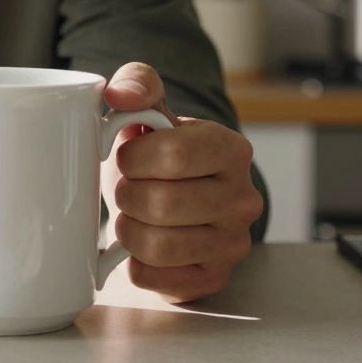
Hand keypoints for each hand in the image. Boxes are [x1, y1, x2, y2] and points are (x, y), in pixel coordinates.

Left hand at [102, 62, 263, 302]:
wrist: (175, 194)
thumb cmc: (158, 151)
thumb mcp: (151, 109)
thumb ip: (137, 84)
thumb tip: (120, 94)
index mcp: (231, 149)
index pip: (172, 155)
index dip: (133, 157)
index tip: (128, 156)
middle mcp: (242, 198)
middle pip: (161, 204)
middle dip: (127, 195)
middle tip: (127, 189)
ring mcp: (232, 243)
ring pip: (158, 246)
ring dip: (128, 230)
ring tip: (132, 215)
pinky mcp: (213, 277)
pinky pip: (155, 278)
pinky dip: (134, 262)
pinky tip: (141, 244)